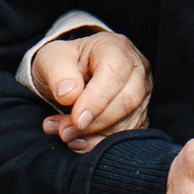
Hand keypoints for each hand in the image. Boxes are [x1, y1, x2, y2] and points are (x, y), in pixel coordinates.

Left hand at [33, 27, 151, 151]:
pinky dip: (100, 144)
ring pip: (128, 123)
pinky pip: (126, 137)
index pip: (115, 74)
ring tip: (65, 134)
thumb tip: (69, 94)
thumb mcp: (51, 59)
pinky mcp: (139, 117)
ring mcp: (142, 95)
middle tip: (63, 131)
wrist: (71, 76)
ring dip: (94, 136)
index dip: (97, 100)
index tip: (76, 119)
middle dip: (94, 123)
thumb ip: (57, 71)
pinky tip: (79, 143)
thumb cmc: (64, 64)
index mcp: (116, 48)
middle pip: (127, 101)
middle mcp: (136, 70)